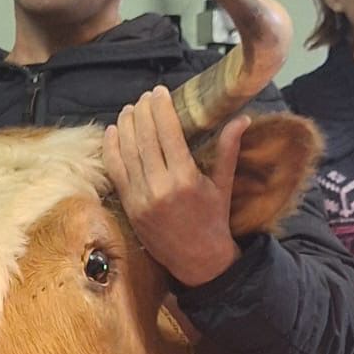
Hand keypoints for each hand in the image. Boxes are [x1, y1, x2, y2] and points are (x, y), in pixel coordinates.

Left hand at [102, 87, 243, 285]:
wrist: (198, 261)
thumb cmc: (213, 221)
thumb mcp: (223, 185)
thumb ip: (228, 149)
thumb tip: (242, 117)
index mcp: (185, 179)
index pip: (167, 132)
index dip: (161, 108)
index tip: (159, 92)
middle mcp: (160, 187)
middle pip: (144, 137)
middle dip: (143, 112)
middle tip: (145, 97)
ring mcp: (140, 198)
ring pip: (126, 151)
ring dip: (125, 125)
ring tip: (129, 109)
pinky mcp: (129, 206)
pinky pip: (115, 171)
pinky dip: (111, 148)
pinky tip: (112, 131)